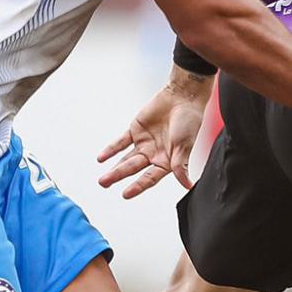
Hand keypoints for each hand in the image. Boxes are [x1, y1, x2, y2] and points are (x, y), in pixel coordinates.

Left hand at [98, 70, 213, 198]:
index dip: (138, 186)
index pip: (149, 178)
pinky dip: (111, 149)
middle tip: (104, 183)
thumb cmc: (190, 121)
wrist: (183, 96)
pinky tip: (102, 157)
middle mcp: (154, 155)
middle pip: (133, 169)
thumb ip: (180, 165)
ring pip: (126, 158)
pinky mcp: (136, 130)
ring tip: (102, 179)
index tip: (126, 194)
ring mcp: (144, 143)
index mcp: (167, 162)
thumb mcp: (184, 145)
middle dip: (118, 176)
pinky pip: (121, 142)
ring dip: (114, 168)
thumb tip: (187, 184)